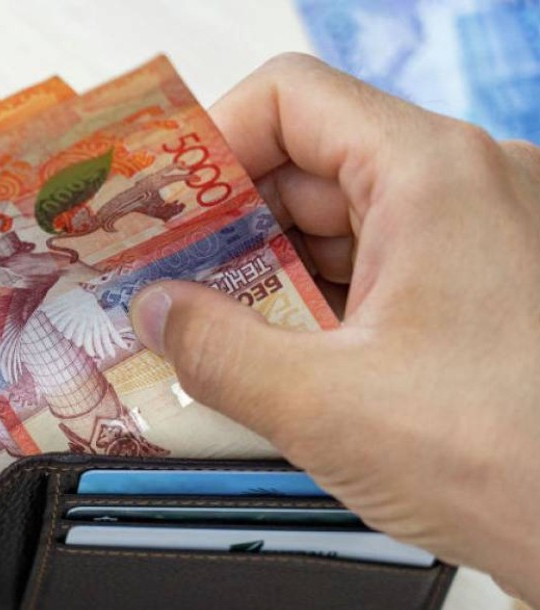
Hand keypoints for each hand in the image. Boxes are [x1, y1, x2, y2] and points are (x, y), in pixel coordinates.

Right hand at [130, 54, 539, 604]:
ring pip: (345, 221)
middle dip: (229, 225)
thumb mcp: (324, 406)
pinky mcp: (493, 288)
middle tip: (167, 281)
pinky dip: (324, 303)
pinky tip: (282, 359)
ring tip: (215, 333)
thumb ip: (215, 350)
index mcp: (433, 175)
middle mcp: (471, 185)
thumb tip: (155, 312)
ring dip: (273, 273)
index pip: (290, 99)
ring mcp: (488, 235)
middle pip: (311, 162)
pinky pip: (384, 267)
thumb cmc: (517, 459)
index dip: (209, 145)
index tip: (162, 207)